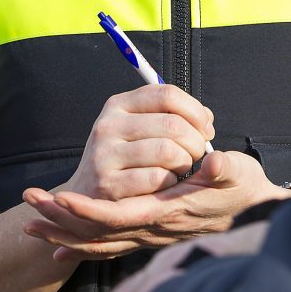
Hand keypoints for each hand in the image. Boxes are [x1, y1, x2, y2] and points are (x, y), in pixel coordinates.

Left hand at [22, 149, 288, 258]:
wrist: (256, 217)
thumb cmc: (246, 193)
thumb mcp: (240, 174)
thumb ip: (224, 169)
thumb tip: (213, 163)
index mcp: (167, 214)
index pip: (118, 217)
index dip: (87, 211)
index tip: (58, 198)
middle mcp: (153, 231)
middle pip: (98, 234)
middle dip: (61, 222)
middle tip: (29, 205)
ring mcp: (151, 237)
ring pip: (99, 244)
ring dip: (64, 235)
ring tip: (32, 227)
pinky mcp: (151, 235)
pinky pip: (109, 247)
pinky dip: (82, 249)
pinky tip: (62, 250)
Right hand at [62, 83, 215, 199]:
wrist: (84, 197)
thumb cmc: (125, 159)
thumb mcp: (139, 128)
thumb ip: (172, 116)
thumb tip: (206, 119)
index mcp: (119, 105)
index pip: (167, 94)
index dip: (195, 110)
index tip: (206, 128)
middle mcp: (108, 125)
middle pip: (172, 124)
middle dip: (195, 141)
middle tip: (196, 153)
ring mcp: (105, 155)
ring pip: (168, 151)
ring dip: (185, 162)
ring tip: (181, 168)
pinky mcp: (108, 184)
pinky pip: (157, 178)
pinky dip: (171, 182)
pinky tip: (166, 184)